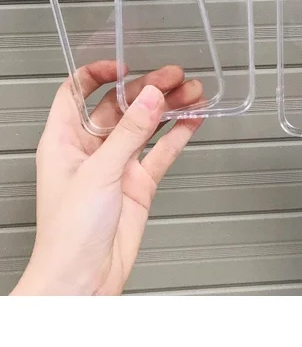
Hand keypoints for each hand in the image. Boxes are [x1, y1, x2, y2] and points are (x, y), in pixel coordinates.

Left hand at [11, 61, 203, 295]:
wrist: (82, 281)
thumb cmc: (67, 234)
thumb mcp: (99, 172)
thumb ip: (129, 133)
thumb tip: (148, 97)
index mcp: (63, 140)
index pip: (77, 92)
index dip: (99, 74)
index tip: (125, 65)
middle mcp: (90, 149)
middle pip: (121, 106)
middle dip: (148, 89)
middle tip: (174, 77)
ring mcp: (116, 165)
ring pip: (145, 126)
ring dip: (168, 108)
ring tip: (192, 92)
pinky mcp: (138, 184)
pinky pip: (161, 151)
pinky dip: (178, 134)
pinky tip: (193, 120)